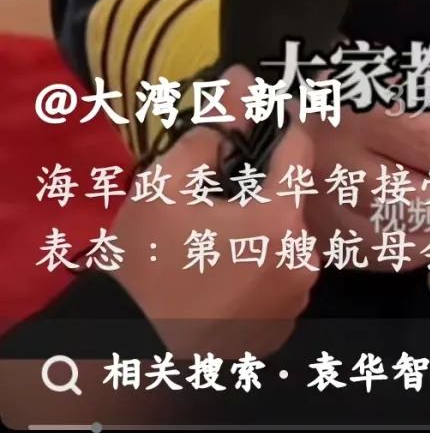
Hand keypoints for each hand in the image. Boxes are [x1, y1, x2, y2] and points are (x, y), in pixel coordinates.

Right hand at [117, 66, 318, 356]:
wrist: (125, 351)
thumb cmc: (145, 263)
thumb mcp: (166, 185)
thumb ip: (213, 131)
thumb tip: (241, 80)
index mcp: (280, 221)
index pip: (299, 148)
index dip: (278, 123)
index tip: (258, 113)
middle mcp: (302, 262)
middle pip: (289, 199)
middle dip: (259, 185)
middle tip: (216, 188)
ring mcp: (293, 303)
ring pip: (284, 241)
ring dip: (258, 228)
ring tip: (212, 231)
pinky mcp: (278, 333)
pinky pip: (275, 281)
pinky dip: (255, 268)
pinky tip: (216, 269)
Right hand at [303, 102, 429, 264]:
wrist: (297, 120)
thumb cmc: (365, 99)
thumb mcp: (414, 87)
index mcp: (360, 109)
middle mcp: (334, 161)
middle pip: (412, 202)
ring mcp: (323, 206)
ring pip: (398, 240)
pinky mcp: (324, 239)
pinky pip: (382, 259)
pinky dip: (421, 249)